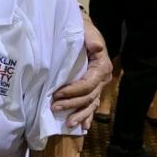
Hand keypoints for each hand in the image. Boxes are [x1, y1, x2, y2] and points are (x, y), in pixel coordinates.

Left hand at [52, 13, 110, 127]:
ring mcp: (98, 85)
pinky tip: (82, 127)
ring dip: (80, 115)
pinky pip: (92, 105)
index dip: (74, 91)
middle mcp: (102, 78)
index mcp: (102, 66)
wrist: (82, 30)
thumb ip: (91, 38)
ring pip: (91, 104)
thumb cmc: (82, 29)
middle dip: (72, 104)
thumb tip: (97, 47)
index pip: (89, 84)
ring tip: (68, 124)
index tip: (58, 93)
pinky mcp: (92, 88)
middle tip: (54, 107)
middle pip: (89, 96)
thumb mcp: (86, 29)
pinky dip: (87, 116)